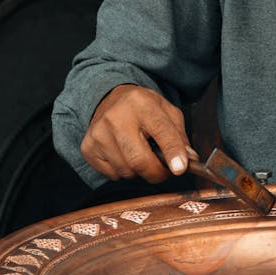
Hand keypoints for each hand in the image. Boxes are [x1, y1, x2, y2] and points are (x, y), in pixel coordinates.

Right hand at [80, 84, 197, 182]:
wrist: (110, 99)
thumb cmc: (143, 109)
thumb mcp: (167, 112)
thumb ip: (180, 136)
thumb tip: (187, 161)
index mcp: (142, 103)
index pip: (161, 131)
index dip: (172, 152)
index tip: (180, 169)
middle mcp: (116, 117)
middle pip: (139, 160)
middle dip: (156, 173)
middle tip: (164, 170)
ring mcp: (99, 133)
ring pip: (126, 171)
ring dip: (139, 171)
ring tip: (140, 154)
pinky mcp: (88, 147)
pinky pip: (112, 174)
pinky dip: (123, 171)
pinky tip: (123, 155)